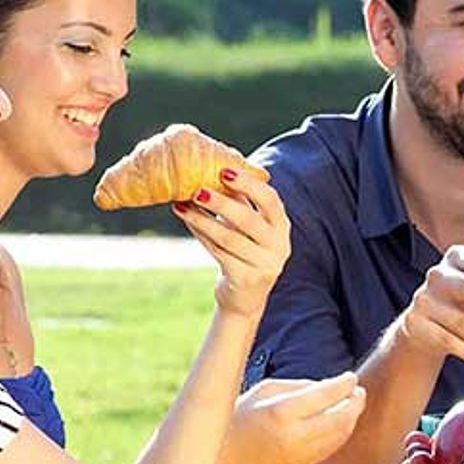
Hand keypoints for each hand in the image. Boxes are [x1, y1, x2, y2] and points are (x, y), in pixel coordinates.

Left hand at [173, 163, 291, 318]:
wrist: (245, 296)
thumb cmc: (245, 250)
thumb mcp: (248, 225)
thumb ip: (240, 201)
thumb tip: (214, 167)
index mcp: (282, 226)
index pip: (271, 200)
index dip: (249, 185)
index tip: (224, 171)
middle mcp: (279, 246)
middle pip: (248, 220)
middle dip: (221, 203)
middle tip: (196, 190)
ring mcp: (264, 265)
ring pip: (228, 238)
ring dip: (202, 220)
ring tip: (181, 205)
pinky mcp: (246, 279)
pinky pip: (219, 253)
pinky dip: (201, 235)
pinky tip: (188, 222)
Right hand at [220, 372, 366, 463]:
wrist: (220, 455)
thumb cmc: (241, 413)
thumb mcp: (266, 390)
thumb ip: (301, 386)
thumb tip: (332, 387)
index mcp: (282, 412)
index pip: (326, 395)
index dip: (344, 384)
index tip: (351, 377)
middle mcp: (293, 436)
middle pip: (340, 419)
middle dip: (355, 403)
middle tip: (359, 391)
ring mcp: (298, 456)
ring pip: (338, 436)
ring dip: (350, 419)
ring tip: (352, 404)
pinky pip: (329, 449)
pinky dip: (339, 434)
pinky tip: (339, 422)